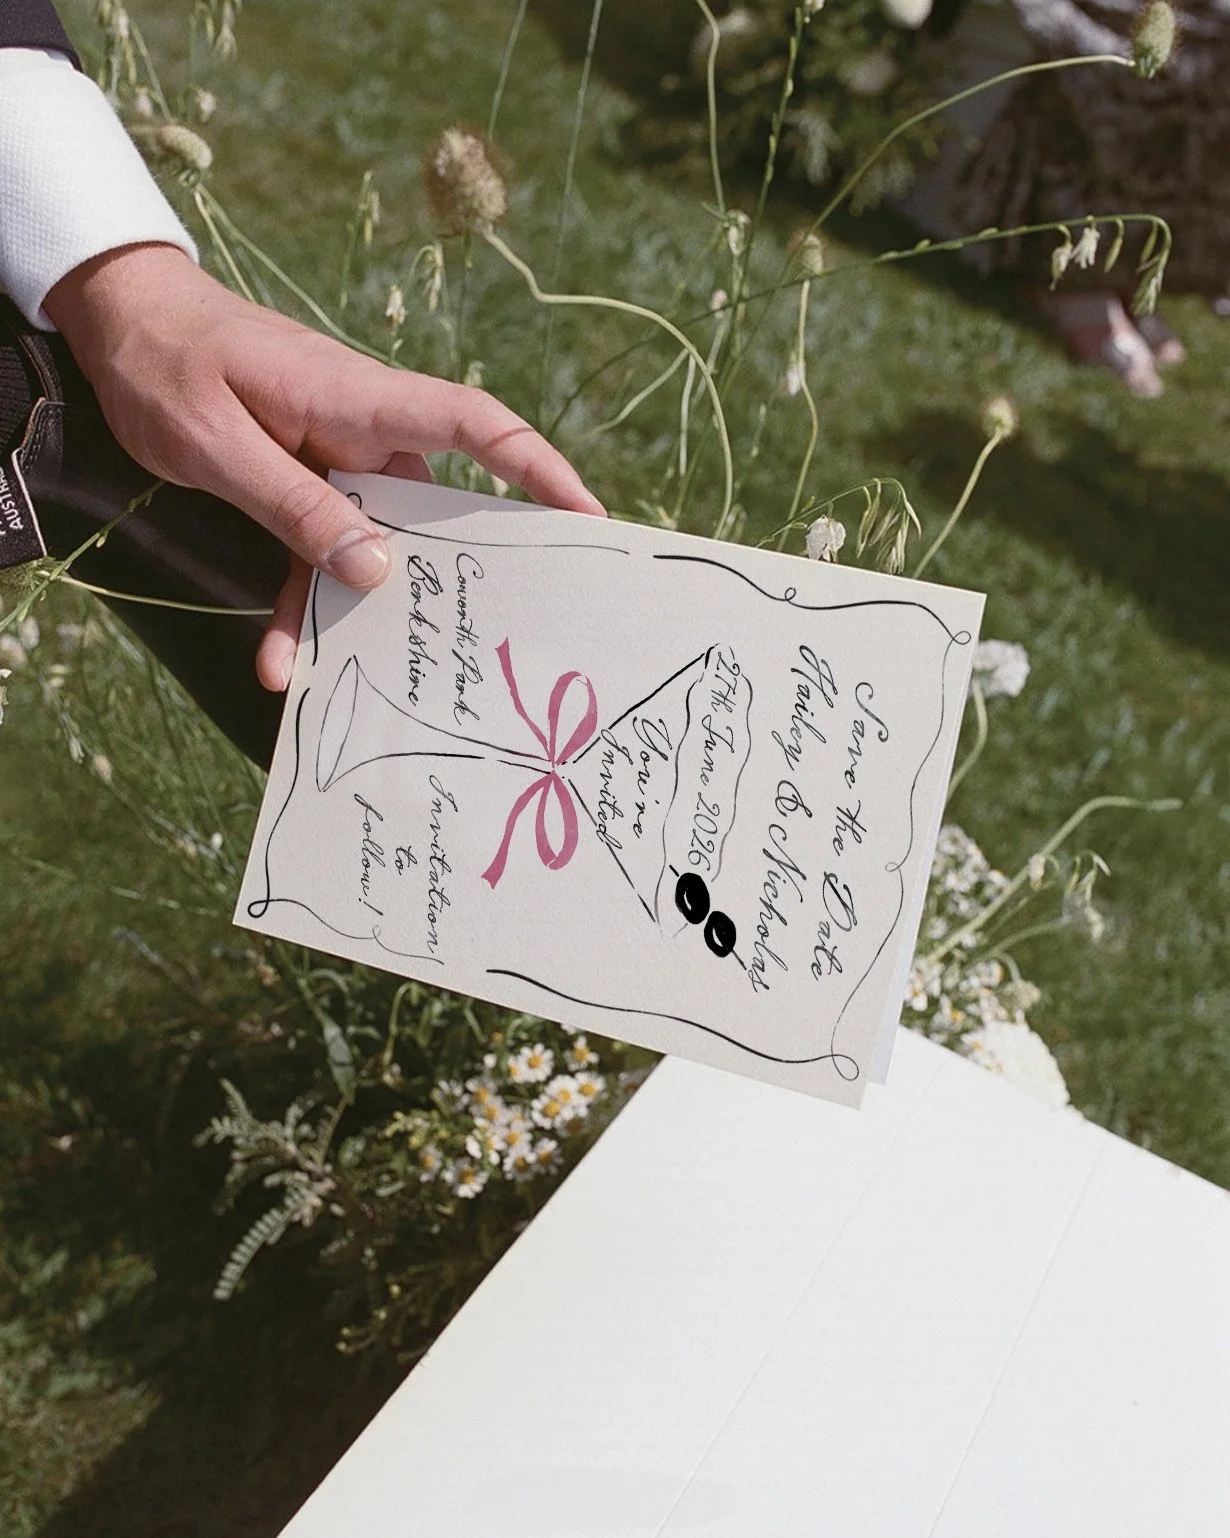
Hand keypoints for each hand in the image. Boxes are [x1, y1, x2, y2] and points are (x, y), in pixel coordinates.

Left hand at [45, 243, 604, 690]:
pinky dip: (305, 603)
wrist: (122, 322)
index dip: (538, 468)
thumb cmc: (168, 363)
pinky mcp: (306, 485)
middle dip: (470, 569)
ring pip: (374, 546)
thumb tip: (375, 570)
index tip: (587, 516)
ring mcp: (338, 461)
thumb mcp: (218, 443)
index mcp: (360, 400)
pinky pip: (320, 551)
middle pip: (440, 504)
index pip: (474, 425)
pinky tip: (282, 659)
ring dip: (365, 612)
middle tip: (502, 634)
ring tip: (366, 681)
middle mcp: (365, 433)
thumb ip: (294, 507)